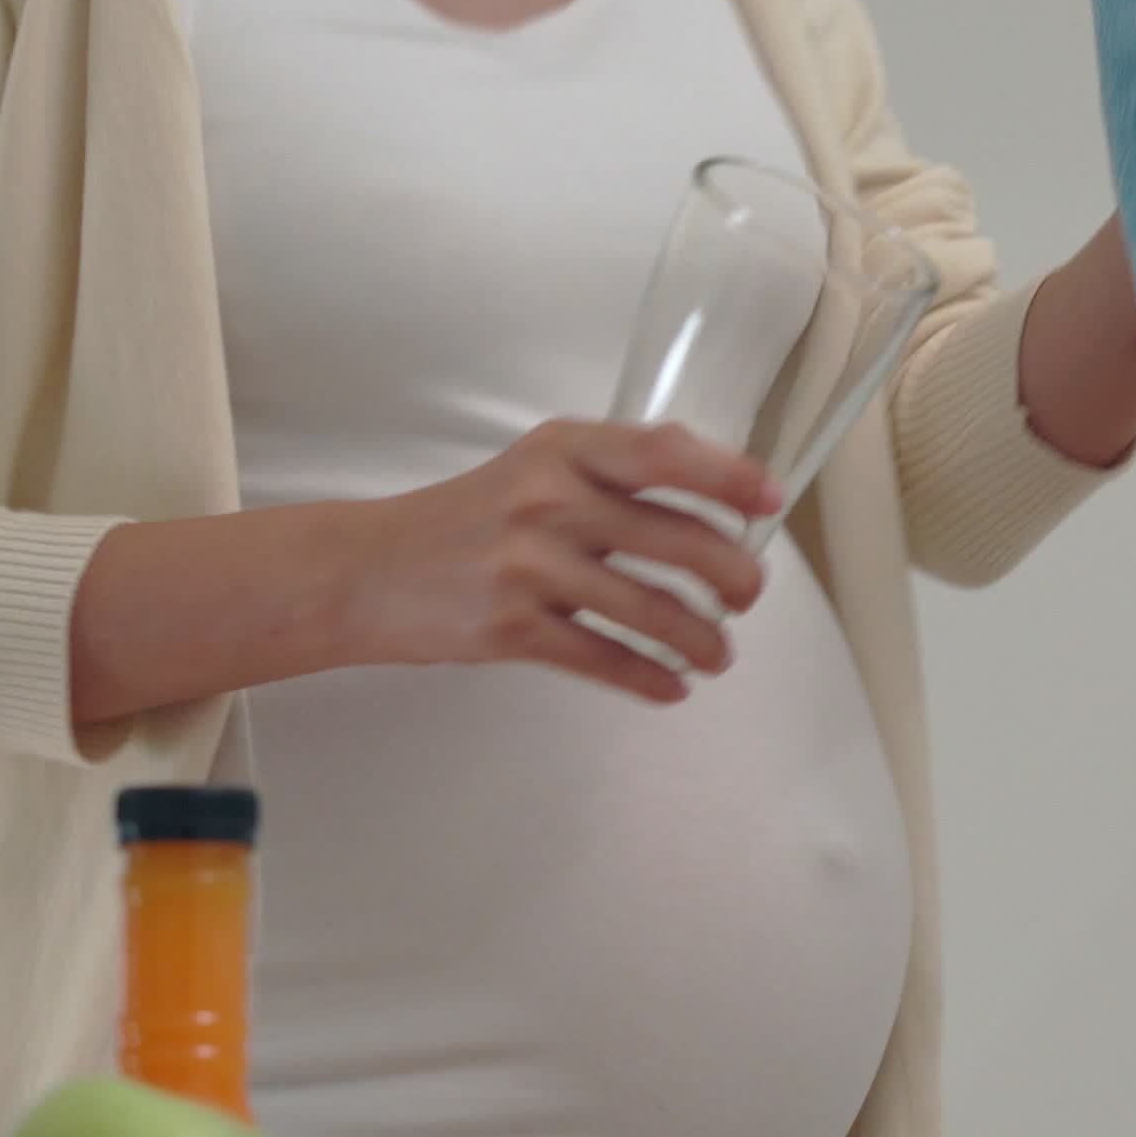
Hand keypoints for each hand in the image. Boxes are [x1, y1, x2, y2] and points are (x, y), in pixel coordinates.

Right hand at [335, 422, 780, 703]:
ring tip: (717, 654)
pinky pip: (604, 658)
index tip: (771, 499)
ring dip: (700, 639)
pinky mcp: (511, 627)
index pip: (663, 454)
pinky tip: (672, 687)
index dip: (728, 477)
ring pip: (649, 609)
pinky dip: (649, 678)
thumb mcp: (535, 468)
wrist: (364, 571)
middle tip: (748, 595)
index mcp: (562, 449)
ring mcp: (529, 566)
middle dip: (732, 575)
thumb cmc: (466, 519)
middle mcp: (548, 500)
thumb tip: (713, 482)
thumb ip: (611, 470)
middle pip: (676, 539)